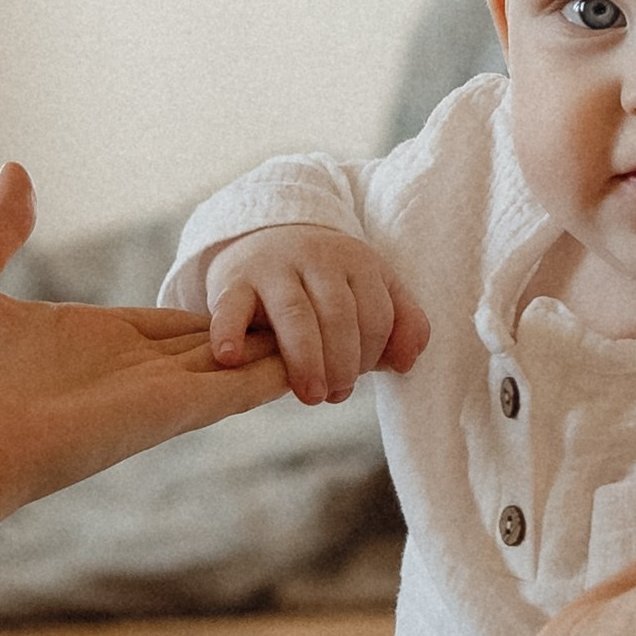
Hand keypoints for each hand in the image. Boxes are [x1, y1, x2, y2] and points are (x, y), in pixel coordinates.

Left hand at [0, 164, 290, 587]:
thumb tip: (18, 171)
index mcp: (79, 340)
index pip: (161, 324)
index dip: (207, 312)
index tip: (249, 302)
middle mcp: (121, 372)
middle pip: (209, 346)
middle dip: (257, 333)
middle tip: (314, 316)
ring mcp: (144, 396)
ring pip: (230, 367)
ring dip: (278, 351)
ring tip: (336, 334)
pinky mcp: (158, 415)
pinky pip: (230, 389)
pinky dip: (271, 374)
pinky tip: (310, 362)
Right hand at [204, 220, 429, 403]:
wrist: (266, 238)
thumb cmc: (327, 282)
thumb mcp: (371, 289)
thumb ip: (402, 322)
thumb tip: (407, 362)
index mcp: (358, 261)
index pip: (377, 315)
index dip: (373, 356)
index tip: (355, 381)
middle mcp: (318, 258)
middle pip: (339, 315)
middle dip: (343, 363)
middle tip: (333, 395)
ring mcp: (274, 267)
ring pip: (295, 313)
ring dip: (306, 360)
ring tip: (310, 396)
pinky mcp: (234, 280)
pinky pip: (231, 306)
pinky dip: (229, 332)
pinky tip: (231, 358)